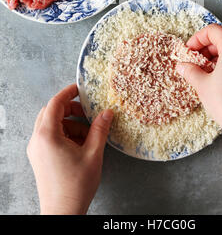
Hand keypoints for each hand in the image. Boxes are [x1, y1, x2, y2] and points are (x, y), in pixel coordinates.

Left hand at [27, 84, 112, 214]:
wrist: (63, 212)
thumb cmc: (76, 185)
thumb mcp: (93, 153)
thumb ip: (99, 129)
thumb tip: (107, 112)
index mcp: (47, 135)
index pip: (55, 103)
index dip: (68, 93)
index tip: (79, 88)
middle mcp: (37, 140)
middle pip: (51, 112)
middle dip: (70, 109)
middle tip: (87, 112)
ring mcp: (36, 150)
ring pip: (50, 125)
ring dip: (69, 122)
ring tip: (88, 133)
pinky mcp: (39, 158)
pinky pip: (49, 137)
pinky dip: (64, 134)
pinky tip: (80, 143)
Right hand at [176, 24, 221, 141]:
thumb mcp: (202, 84)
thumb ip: (190, 71)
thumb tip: (182, 67)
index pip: (213, 31)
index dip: (197, 39)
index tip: (188, 50)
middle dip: (206, 49)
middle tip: (194, 61)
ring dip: (216, 57)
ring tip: (204, 72)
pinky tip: (218, 80)